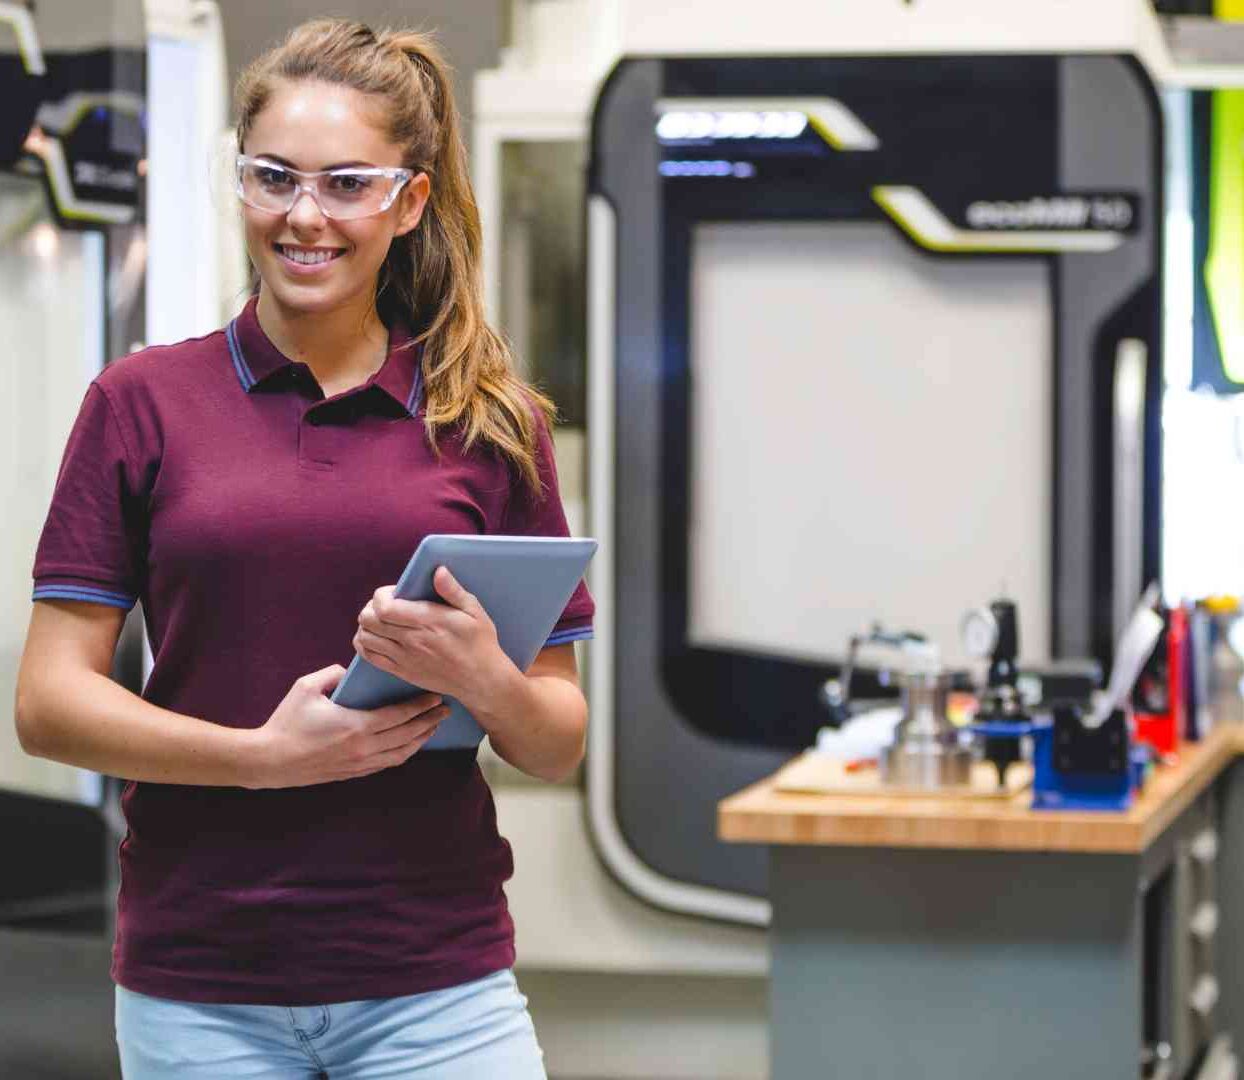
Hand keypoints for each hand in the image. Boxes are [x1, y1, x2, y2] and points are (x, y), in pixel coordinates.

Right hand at [246, 664, 448, 788]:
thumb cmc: (286, 722)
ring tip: (434, 727)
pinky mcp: (353, 774)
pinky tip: (410, 745)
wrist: (269, 760)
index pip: (399, 716)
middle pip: (407, 735)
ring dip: (420, 739)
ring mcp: (359, 764)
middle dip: (429, 721)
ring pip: (401, 754)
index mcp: (356, 726)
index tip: (435, 696)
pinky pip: (387, 764)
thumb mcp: (306, 688)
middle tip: (446, 710)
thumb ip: (331, 673)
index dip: (420, 707)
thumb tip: (348, 670)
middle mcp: (363, 748)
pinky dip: (403, 753)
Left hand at [353, 566, 517, 710]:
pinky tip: (376, 638)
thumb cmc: (480, 642)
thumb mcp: (474, 612)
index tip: (393, 592)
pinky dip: (365, 644)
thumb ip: (453, 590)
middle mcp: (412, 640)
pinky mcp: (402, 671)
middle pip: (369, 620)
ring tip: (381, 620)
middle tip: (385, 604)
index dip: (380, 595)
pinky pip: (370, 657)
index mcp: (428, 621)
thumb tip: (438, 571)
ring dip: (367, 626)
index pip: (384, 607)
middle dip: (371, 607)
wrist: (481, 680)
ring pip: (365, 638)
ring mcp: (404, 658)